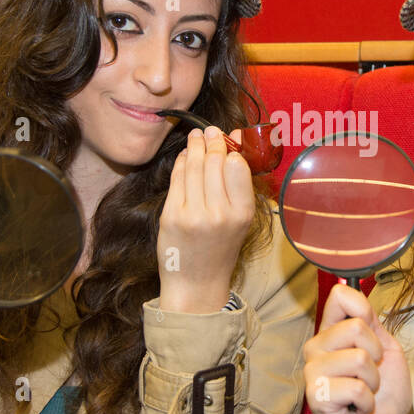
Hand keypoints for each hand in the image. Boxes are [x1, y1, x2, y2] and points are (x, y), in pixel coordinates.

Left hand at [157, 126, 254, 313]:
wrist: (196, 283)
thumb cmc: (220, 248)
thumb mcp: (240, 221)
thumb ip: (238, 187)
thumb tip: (235, 148)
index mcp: (242, 214)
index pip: (238, 167)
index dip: (232, 148)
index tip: (230, 136)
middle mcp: (219, 214)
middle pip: (215, 163)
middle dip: (212, 141)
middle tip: (210, 131)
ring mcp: (193, 215)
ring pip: (195, 167)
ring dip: (195, 146)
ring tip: (197, 136)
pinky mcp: (171, 216)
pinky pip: (177, 179)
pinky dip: (182, 162)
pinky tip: (186, 156)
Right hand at [303, 283, 410, 413]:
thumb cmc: (385, 396)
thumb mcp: (387, 350)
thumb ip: (370, 323)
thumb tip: (347, 288)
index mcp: (332, 334)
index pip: (340, 297)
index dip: (363, 309)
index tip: (372, 332)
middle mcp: (316, 349)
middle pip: (355, 326)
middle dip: (376, 355)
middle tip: (371, 376)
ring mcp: (312, 372)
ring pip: (358, 358)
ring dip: (373, 382)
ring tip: (365, 394)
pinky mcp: (316, 397)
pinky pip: (356, 387)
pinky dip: (367, 402)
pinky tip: (358, 410)